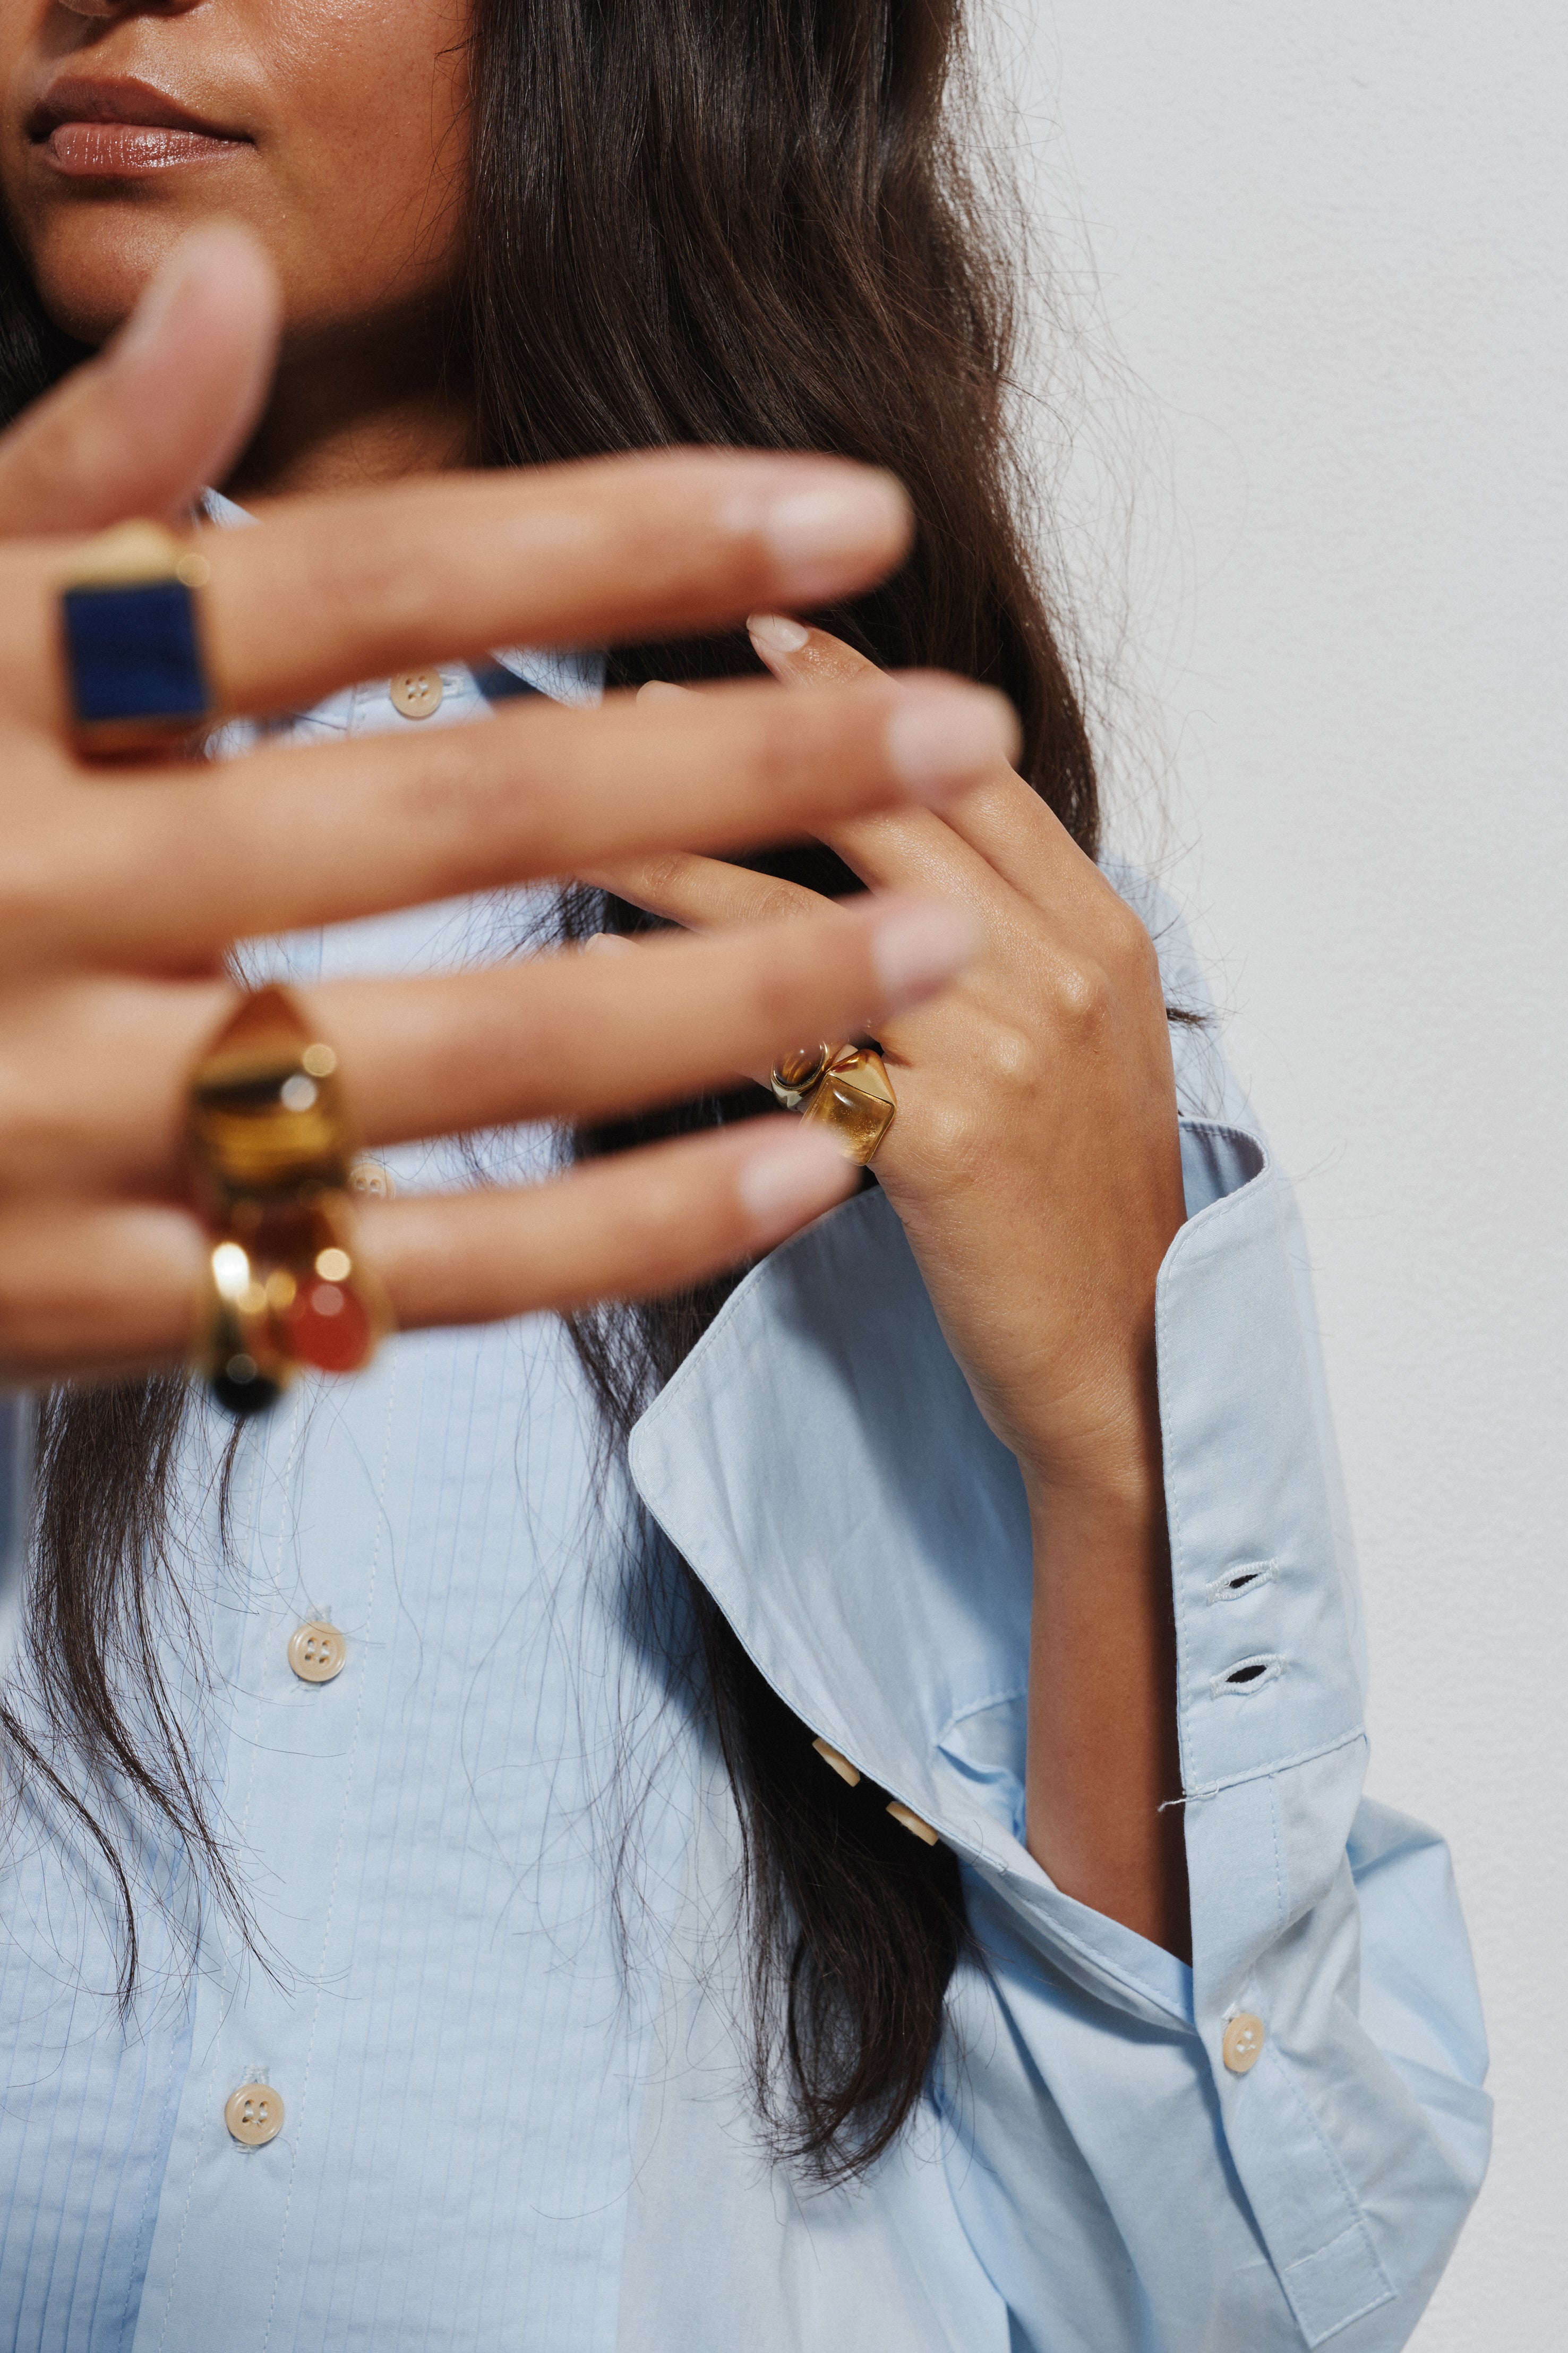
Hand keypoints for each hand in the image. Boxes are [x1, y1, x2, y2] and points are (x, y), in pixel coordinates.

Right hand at [0, 238, 1011, 1387]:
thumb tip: (217, 276)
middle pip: (461, 806)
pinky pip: (418, 1272)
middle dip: (739, 759)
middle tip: (962, 719)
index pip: (366, 580)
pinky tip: (803, 1165)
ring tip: (937, 940)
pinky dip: (620, 1229)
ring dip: (732, 990)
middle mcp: (66, 896)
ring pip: (474, 1050)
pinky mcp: (119, 1299)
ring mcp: (90, 1118)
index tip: (843, 516)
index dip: (623, 534)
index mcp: (17, 696)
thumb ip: (68, 479)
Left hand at [595, 618, 1186, 1506]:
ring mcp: (1008, 1049)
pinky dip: (685, 996)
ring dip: (681, 853)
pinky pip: (790, 1044)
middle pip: (889, 809)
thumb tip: (883, 866)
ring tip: (576, 814)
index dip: (862, 695)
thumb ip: (998, 949)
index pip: (968, 771)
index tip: (768, 631)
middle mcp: (1061, 969)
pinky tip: (601, 964)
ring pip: (815, 917)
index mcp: (1102, 932)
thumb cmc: (1077, 1216)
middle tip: (631, 689)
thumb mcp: (1076, 1051)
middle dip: (755, 738)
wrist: (1125, 1366)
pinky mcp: (944, 1141)